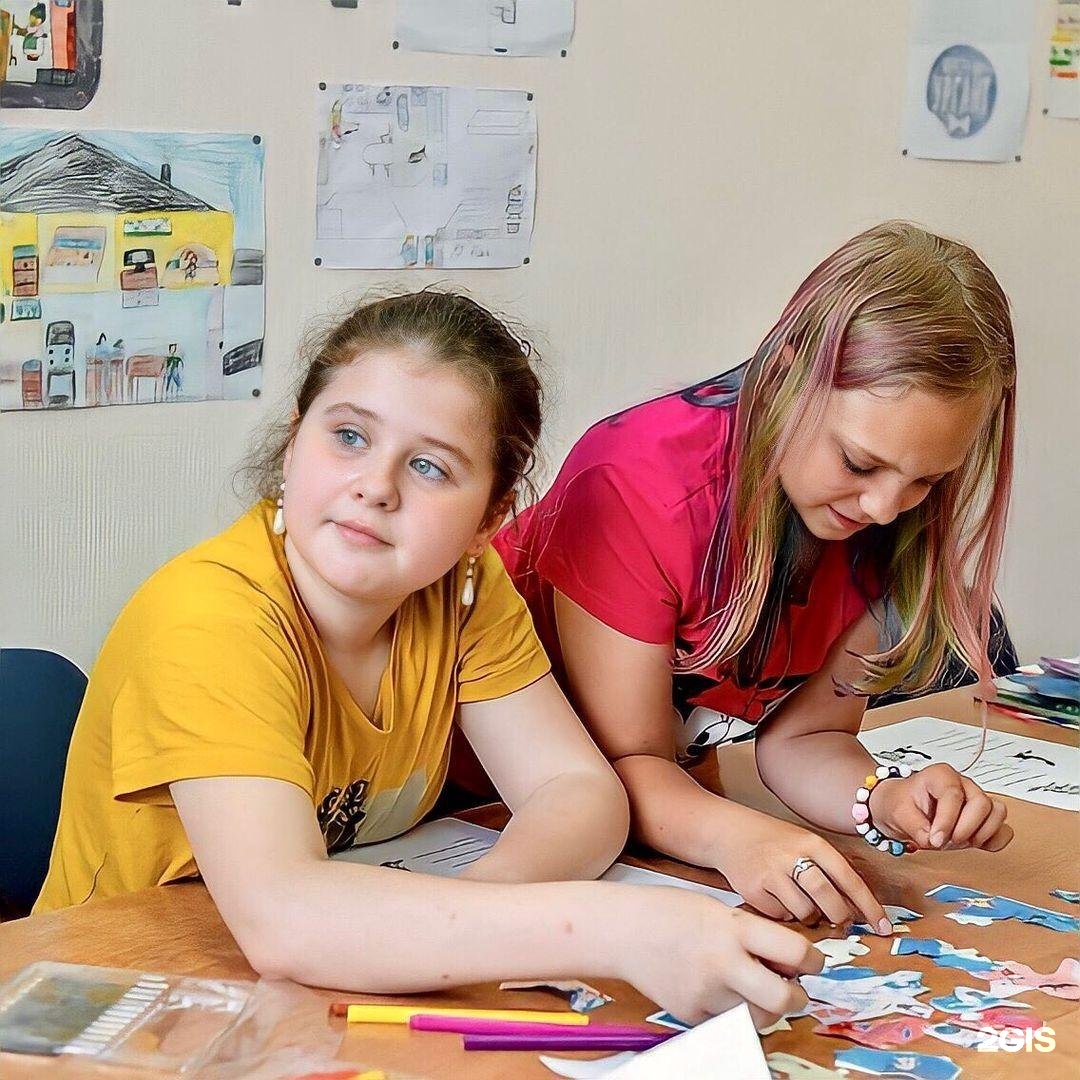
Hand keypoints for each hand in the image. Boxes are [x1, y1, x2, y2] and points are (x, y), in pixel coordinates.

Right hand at [620, 890, 822, 1028]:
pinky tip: (718, 988)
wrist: (621, 930)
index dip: (813, 960)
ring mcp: (705, 994)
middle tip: (794, 989)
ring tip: (753, 987)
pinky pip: (726, 1022)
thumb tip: (790, 963)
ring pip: (758, 1018)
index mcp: (731, 930)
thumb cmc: (669, 912)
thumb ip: (753, 935)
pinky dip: (731, 1010)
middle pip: (783, 1000)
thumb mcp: (718, 910)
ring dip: (766, 1006)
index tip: (812, 961)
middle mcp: (722, 964)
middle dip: (797, 998)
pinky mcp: (691, 1015)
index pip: (794, 952)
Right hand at [708, 802, 890, 932]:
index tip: (885, 928)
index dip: (870, 907)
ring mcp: (771, 873)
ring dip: (810, 917)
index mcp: (812, 842)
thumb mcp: (803, 842)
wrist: (728, 832)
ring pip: (806, 913)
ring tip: (800, 902)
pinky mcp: (753, 891)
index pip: (849, 879)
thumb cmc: (773, 841)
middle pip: (830, 900)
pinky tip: (777, 899)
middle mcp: (792, 856)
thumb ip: (828, 870)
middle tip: (839, 922)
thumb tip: (857, 911)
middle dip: (839, 917)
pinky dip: (784, 915)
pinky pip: (781, 916)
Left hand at [869, 763, 1012, 850]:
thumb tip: (934, 840)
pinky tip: (978, 845)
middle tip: (947, 841)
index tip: (935, 838)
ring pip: (998, 812)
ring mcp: (976, 801)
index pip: (953, 795)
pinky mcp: (983, 820)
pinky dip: (995, 839)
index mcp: (941, 775)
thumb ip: (915, 826)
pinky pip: (1003, 828)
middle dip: (965, 828)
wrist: (901, 809)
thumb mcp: (897, 812)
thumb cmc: (900, 804)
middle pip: (982, 803)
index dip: (946, 820)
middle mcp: (963, 784)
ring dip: (982, 833)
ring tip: (960, 841)